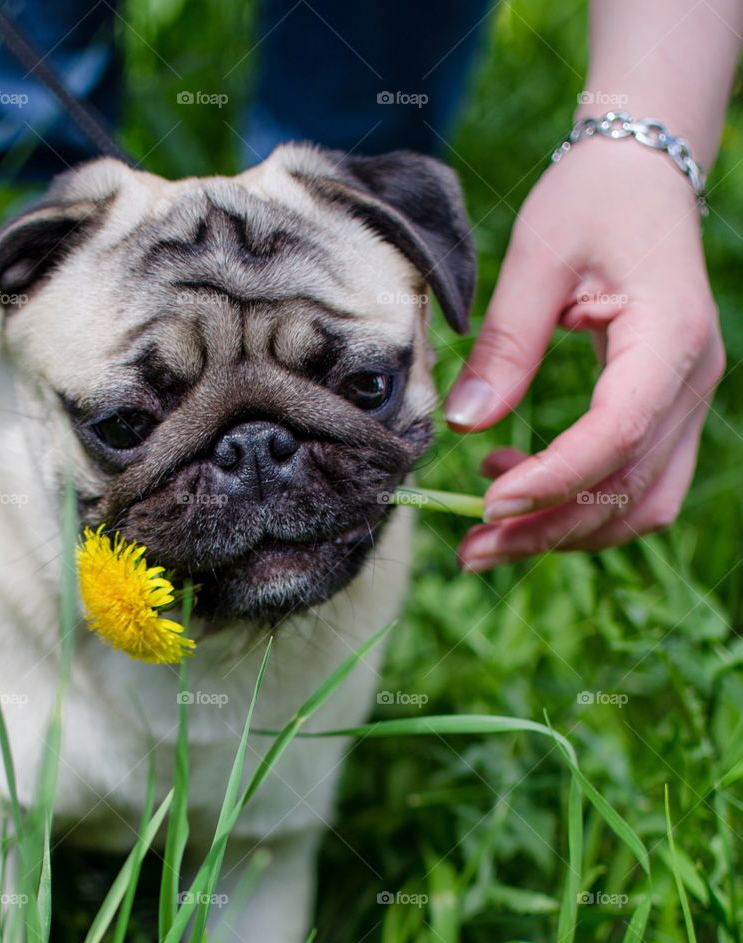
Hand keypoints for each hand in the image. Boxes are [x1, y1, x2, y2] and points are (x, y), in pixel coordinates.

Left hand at [446, 138, 724, 571]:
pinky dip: (580, 503)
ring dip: (565, 530)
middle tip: (469, 551)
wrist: (643, 175)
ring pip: (641, 503)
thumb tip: (464, 426)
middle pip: (630, 487)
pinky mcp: (668, 411)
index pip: (618, 433)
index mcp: (671, 335)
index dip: (554, 479)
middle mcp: (694, 380)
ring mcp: (689, 401)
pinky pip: (637, 484)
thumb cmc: (592, 200)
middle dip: (548, 529)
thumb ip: (506, 344)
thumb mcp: (537, 255)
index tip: (486, 505)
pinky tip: (513, 485)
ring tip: (484, 532)